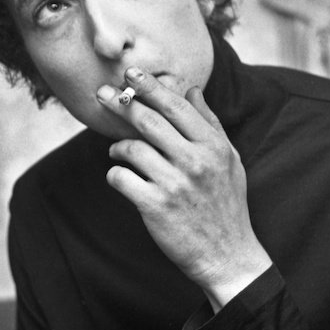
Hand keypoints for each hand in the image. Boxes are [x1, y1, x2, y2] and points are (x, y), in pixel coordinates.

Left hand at [98, 66, 271, 311]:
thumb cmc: (226, 204)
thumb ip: (208, 123)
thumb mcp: (228, 160)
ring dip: (118, 147)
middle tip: (101, 93)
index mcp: (213, 147)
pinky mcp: (155, 206)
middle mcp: (195, 161)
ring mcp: (174, 184)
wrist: (228, 256)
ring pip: (131, 148)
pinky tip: (121, 178)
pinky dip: (115, 174)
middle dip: (120, 103)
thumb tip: (191, 89)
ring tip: (118, 152)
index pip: (176, 107)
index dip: (150, 87)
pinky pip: (121, 178)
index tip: (130, 73)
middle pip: (148, 121)